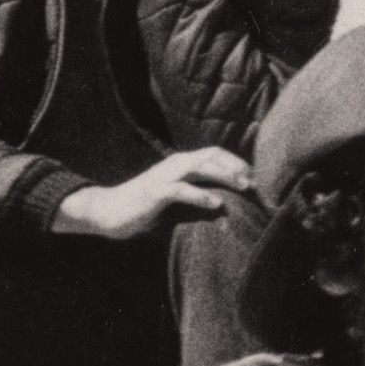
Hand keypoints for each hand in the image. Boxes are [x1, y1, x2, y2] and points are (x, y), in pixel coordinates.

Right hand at [53, 147, 252, 239]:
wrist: (109, 211)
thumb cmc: (146, 208)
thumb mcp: (177, 203)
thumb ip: (200, 202)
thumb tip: (227, 212)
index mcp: (181, 164)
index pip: (214, 153)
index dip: (236, 162)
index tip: (255, 178)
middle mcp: (174, 164)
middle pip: (211, 156)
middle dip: (236, 167)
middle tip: (255, 183)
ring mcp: (164, 176)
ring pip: (199, 167)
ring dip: (224, 176)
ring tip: (243, 187)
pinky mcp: (155, 192)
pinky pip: (181, 190)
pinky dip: (200, 196)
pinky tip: (216, 204)